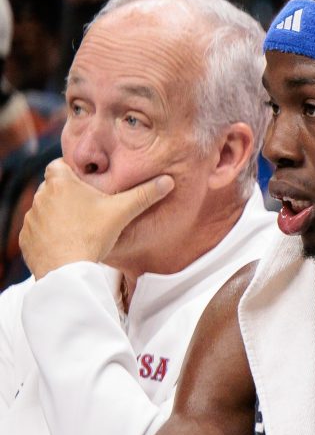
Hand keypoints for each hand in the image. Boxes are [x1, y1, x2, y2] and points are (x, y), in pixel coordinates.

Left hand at [19, 160, 173, 275]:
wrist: (67, 269)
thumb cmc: (92, 235)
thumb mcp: (122, 212)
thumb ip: (144, 194)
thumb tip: (168, 181)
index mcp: (61, 183)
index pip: (58, 165)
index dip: (70, 171)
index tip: (84, 183)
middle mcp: (41, 196)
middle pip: (53, 188)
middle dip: (66, 195)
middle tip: (87, 208)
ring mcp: (32, 218)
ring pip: (45, 209)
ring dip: (57, 215)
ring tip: (77, 228)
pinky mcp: (26, 238)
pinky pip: (37, 230)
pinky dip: (48, 234)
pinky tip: (65, 243)